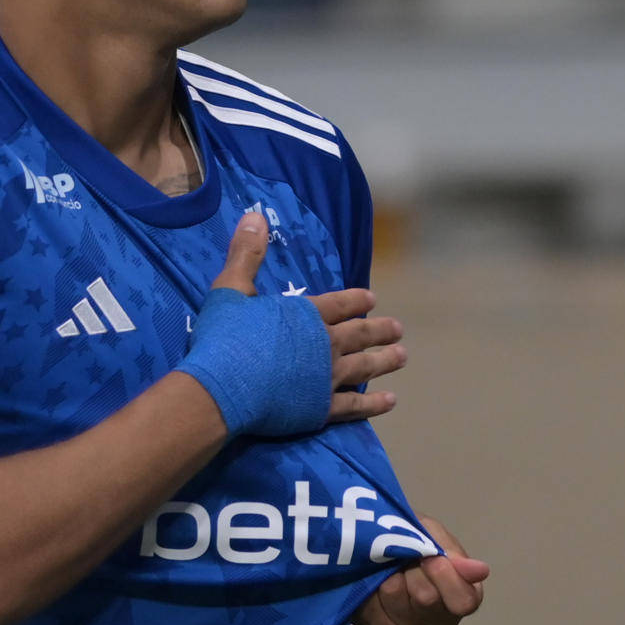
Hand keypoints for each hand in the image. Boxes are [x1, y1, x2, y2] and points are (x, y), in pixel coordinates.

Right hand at [205, 211, 405, 426]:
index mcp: (306, 315)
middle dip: (379, 330)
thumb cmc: (225, 337)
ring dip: (384, 361)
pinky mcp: (322, 409)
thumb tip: (255, 215)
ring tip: (401, 356)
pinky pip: (355, 406)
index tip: (373, 300)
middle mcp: (325, 344)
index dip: (357, 301)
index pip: (340, 304)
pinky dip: (374, 404)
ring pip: (364, 367)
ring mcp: (327, 378)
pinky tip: (390, 401)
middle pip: (359, 334)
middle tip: (397, 329)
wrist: (223, 387)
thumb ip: (246, 253)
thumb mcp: (231, 287)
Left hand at [352, 514, 488, 624]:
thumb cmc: (412, 538)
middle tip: (407, 559)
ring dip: (392, 578)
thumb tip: (482, 571)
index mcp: (463, 595)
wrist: (372, 541)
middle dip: (414, 571)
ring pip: (400, 604)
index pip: (464, 602)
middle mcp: (442, 620)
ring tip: (391, 569)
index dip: (446, 578)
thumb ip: (454, 554)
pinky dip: (373, 590)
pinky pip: (377, 612)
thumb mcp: (433, 535)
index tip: (430, 559)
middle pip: (428, 600)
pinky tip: (376, 582)